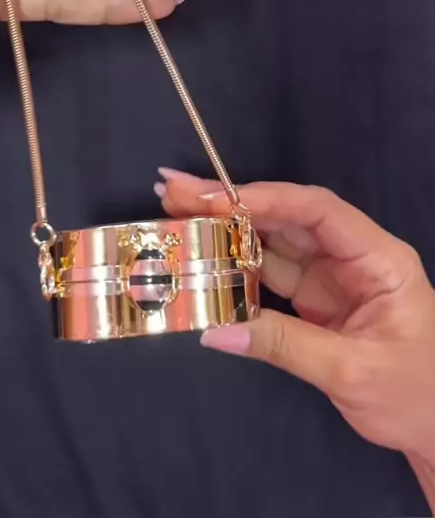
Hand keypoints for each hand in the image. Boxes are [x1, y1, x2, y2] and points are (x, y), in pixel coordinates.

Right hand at [157, 170, 434, 462]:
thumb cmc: (415, 394)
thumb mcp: (352, 371)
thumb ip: (285, 345)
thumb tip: (215, 330)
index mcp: (377, 258)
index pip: (318, 211)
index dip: (266, 199)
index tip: (214, 198)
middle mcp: (351, 256)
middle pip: (287, 217)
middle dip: (230, 203)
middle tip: (173, 190)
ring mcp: (330, 276)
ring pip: (272, 241)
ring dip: (225, 229)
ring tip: (175, 215)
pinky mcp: (314, 299)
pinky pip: (269, 274)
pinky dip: (234, 267)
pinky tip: (201, 259)